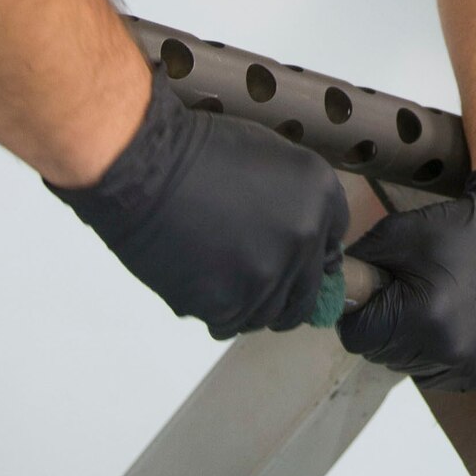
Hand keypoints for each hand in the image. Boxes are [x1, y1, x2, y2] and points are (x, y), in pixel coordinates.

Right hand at [48, 65, 348, 337]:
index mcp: (320, 196)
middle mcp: (304, 239)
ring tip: (220, 281)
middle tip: (257, 285)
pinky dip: (216, 313)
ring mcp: (268, 275)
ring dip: (249, 305)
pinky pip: (230, 324)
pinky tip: (199, 288)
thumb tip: (302, 237)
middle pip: (307, 292)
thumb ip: (295, 199)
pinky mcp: (229, 303)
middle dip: (286, 294)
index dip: (309, 258)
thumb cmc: (195, 151)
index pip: (332, 249)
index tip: (291, 261)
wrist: (143, 166)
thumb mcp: (268, 157)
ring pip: (269, 314)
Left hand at [340, 163, 475, 390]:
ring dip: (407, 342)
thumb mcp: (395, 234)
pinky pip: (434, 374)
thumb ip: (356, 264)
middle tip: (405, 296)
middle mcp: (446, 351)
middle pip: (379, 355)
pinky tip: (450, 323)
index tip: (376, 293)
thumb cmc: (455, 232)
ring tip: (431, 306)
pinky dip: (433, 353)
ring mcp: (467, 368)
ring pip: (406, 366)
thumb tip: (330, 288)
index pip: (356, 337)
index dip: (359, 313)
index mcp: (422, 316)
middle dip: (382, 327)